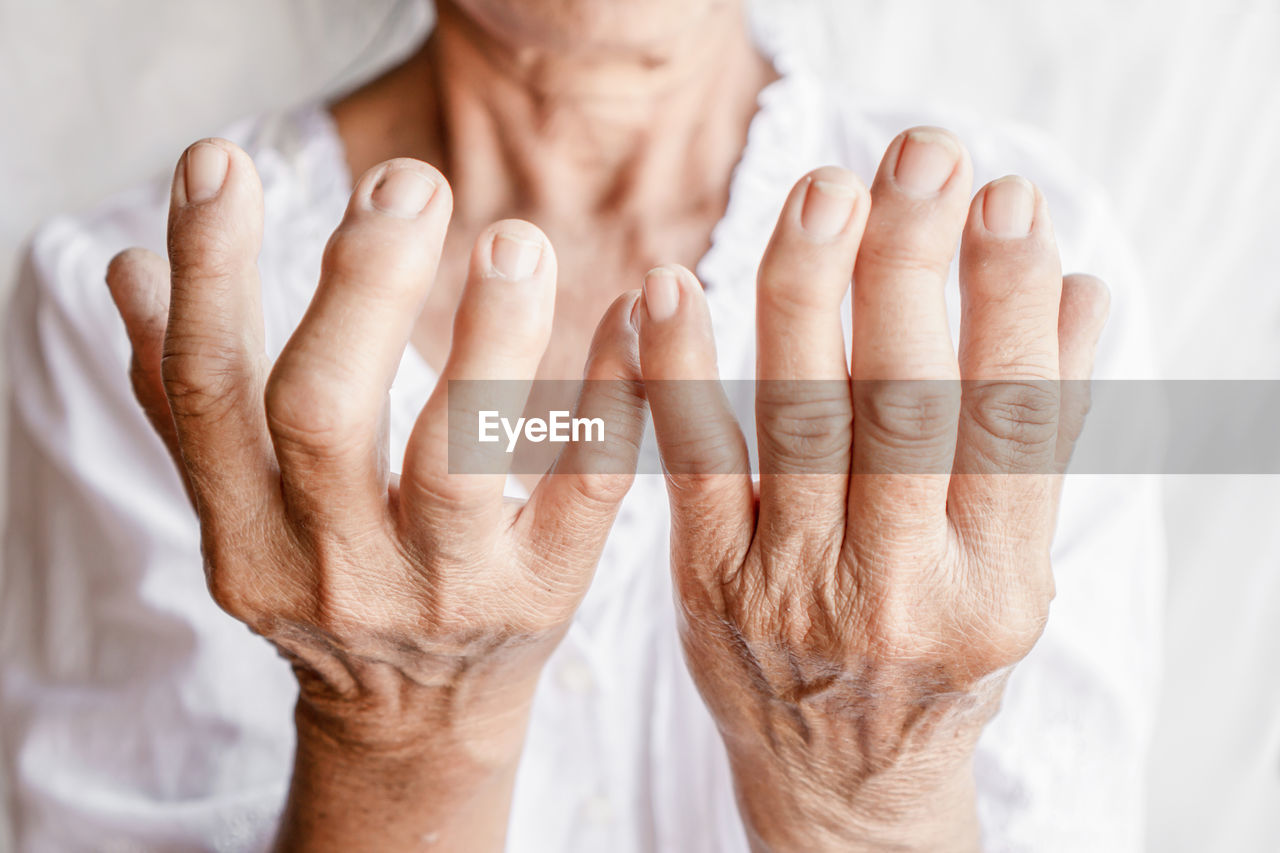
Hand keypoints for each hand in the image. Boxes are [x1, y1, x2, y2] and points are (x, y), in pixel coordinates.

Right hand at [105, 139, 645, 850]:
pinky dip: (611, 395)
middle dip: (360, 290)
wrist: (419, 718)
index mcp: (245, 539)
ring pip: (457, 459)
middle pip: (322, 415)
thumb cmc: (329, 584)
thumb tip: (129, 269)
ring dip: (488, 339)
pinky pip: (584, 489)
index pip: (207, 392)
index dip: (208, 274)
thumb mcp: (245, 513)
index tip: (222, 160)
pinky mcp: (544, 597)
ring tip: (515, 241)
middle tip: (407, 186)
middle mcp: (333, 572)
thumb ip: (190, 400)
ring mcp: (444, 593)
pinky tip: (633, 309)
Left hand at [635, 127, 1108, 851]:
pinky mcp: (707, 582)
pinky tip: (671, 288)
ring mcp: (793, 588)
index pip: (1013, 422)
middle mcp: (899, 590)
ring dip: (807, 290)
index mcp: (995, 585)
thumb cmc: (939, 654)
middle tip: (916, 159)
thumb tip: (1079, 295)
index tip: (1006, 201)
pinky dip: (677, 370)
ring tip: (822, 191)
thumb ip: (1045, 436)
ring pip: (799, 416)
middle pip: (904, 403)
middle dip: (911, 267)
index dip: (1008, 304)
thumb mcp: (1015, 566)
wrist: (839, 779)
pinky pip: (690, 461)